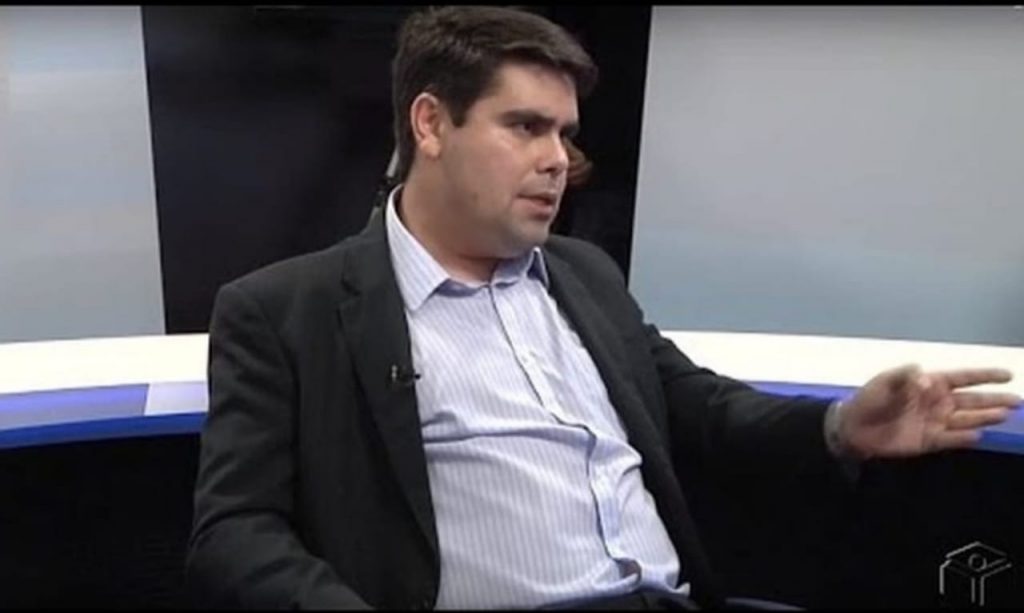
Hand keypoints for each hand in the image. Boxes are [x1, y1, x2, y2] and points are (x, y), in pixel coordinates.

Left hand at [837, 364, 1020, 458]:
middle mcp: (937, 402)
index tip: (1008, 374)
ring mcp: (935, 421)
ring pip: (967, 419)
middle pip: (972, 400)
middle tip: (1017, 400)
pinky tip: (979, 435)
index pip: (963, 378)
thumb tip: (925, 378)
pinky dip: (964, 437)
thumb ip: (905, 378)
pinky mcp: (929, 440)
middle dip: (995, 400)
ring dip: (985, 417)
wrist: (854, 428)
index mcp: (929, 383)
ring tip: (1004, 415)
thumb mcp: (884, 383)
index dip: (985, 376)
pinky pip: (952, 439)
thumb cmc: (869, 399)